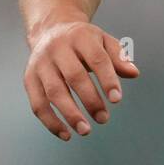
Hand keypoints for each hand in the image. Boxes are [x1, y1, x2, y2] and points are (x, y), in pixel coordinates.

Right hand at [23, 21, 138, 140]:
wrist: (51, 30)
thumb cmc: (83, 41)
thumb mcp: (103, 41)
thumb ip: (119, 57)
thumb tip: (134, 73)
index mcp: (81, 37)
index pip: (97, 59)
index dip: (107, 79)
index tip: (117, 99)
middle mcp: (58, 49)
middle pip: (74, 76)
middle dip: (90, 100)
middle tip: (104, 119)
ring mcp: (41, 64)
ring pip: (54, 91)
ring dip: (69, 114)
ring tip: (86, 130)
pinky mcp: (29, 78)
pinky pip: (37, 104)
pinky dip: (50, 122)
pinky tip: (66, 134)